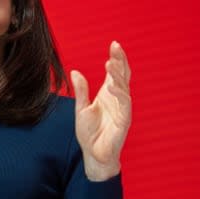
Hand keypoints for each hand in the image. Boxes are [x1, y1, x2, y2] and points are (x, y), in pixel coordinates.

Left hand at [70, 41, 131, 181]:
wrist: (93, 154)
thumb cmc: (89, 132)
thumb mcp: (81, 108)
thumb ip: (81, 90)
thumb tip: (75, 71)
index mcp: (108, 94)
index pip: (115, 73)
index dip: (116, 59)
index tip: (114, 44)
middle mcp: (117, 99)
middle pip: (122, 76)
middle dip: (120, 61)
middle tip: (116, 46)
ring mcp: (122, 109)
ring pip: (124, 87)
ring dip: (118, 75)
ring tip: (110, 63)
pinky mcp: (124, 120)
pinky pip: (124, 104)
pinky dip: (119, 94)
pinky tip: (112, 85)